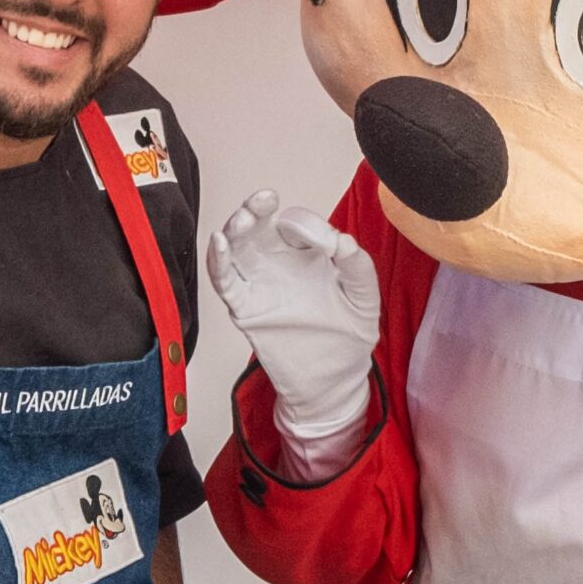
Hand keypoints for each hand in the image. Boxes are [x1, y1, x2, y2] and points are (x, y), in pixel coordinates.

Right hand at [206, 189, 379, 440]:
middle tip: (264, 201)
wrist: (333, 382)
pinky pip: (224, 280)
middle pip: (259, 226)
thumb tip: (342, 241)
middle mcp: (279, 263)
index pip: (298, 224)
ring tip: (244, 220)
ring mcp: (259, 284)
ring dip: (236, 229)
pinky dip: (217, 261)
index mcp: (309, 254)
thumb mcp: (365, 300)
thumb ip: (358, 268)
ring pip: (237, 247)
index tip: (328, 245)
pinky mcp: (245, 308)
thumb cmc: (348, 337)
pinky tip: (220, 243)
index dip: (307, 226)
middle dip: (257, 208)